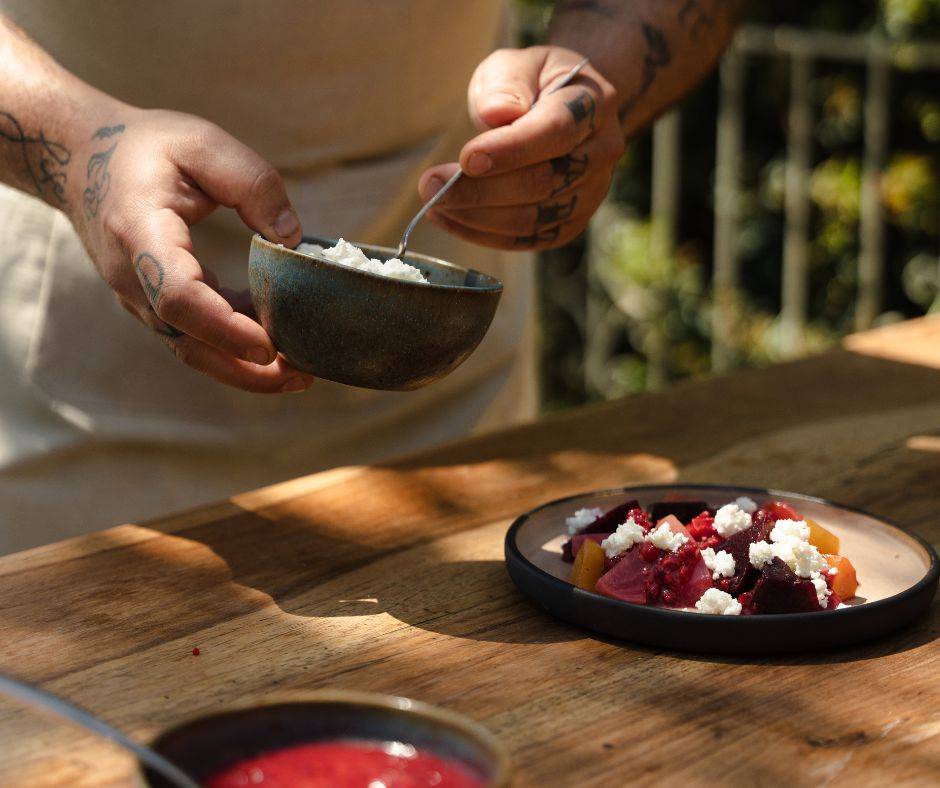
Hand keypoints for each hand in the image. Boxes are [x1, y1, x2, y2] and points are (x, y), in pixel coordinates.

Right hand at [70, 107, 314, 392]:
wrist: (81, 158)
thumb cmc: (146, 148)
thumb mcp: (202, 142)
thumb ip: (252, 182)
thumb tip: (291, 236)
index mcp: (141, 233)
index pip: (177, 296)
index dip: (223, 328)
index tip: (268, 345)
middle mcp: (133, 277)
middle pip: (187, 343)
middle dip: (245, 370)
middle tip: (303, 376)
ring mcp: (140, 297)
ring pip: (191, 351)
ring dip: (244, 370)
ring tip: (300, 373)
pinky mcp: (154, 304)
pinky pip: (193, 338)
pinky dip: (233, 349)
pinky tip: (277, 344)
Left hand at [418, 46, 623, 250]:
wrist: (565, 109)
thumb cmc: (534, 83)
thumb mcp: (517, 64)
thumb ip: (507, 83)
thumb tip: (496, 114)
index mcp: (595, 104)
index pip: (556, 132)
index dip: (511, 149)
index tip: (466, 158)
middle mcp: (602, 152)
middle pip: (542, 182)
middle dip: (480, 189)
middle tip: (430, 184)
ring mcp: (591, 193)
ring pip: (533, 218)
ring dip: (476, 216)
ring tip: (434, 201)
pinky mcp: (570, 223)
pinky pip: (527, 240)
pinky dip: (484, 234)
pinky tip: (450, 219)